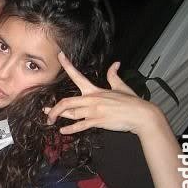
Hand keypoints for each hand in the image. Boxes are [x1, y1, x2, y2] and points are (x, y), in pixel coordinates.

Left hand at [44, 52, 159, 135]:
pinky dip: (70, 129)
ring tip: (49, 120)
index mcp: (95, 90)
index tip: (60, 56)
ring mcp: (94, 111)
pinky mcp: (98, 121)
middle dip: (54, 108)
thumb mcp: (121, 86)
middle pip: (67, 102)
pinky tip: (63, 131)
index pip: (78, 76)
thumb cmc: (132, 101)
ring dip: (58, 117)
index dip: (68, 65)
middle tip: (45, 111)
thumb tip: (115, 64)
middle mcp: (92, 99)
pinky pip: (80, 126)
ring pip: (71, 114)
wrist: (141, 115)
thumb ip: (114, 76)